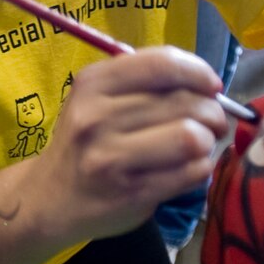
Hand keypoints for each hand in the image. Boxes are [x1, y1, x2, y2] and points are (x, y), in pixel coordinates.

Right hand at [32, 48, 229, 240]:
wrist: (51, 199)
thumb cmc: (86, 143)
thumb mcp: (97, 100)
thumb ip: (144, 84)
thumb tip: (208, 86)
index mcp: (93, 84)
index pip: (162, 64)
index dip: (198, 72)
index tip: (211, 86)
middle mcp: (97, 117)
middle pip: (184, 102)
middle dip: (212, 112)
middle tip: (213, 122)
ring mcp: (112, 158)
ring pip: (191, 138)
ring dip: (207, 142)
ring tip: (200, 146)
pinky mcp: (131, 194)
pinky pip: (191, 173)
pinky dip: (201, 168)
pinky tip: (189, 168)